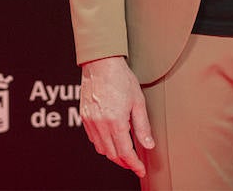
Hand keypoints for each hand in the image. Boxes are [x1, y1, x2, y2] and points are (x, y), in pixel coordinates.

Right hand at [78, 56, 154, 176]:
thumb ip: (142, 126)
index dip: (134, 164)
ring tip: (124, 153)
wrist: (101, 63)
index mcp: (115, 121)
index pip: (125, 152)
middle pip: (112, 154)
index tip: (140, 169)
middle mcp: (100, 124)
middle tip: (134, 163)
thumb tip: (148, 144)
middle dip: (124, 162)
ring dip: (113, 154)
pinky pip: (93, 139)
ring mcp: (90, 121)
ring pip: (101, 148)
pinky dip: (102, 144)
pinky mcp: (84, 117)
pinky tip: (111, 140)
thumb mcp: (138, 102)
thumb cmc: (120, 78)